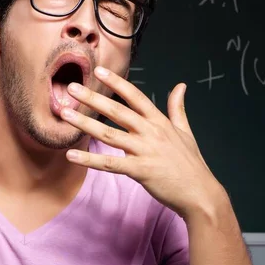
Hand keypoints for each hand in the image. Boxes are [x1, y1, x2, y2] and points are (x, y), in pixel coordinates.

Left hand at [60, 66, 224, 219]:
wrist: (200, 193)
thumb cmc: (191, 165)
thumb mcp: (186, 132)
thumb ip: (178, 108)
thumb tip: (180, 86)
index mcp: (160, 122)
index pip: (135, 96)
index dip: (117, 82)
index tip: (99, 70)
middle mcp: (151, 132)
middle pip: (117, 111)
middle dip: (92, 98)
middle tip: (71, 88)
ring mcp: (145, 151)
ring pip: (109, 134)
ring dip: (85, 123)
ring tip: (65, 114)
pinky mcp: (140, 170)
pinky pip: (110, 164)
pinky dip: (89, 160)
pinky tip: (71, 154)